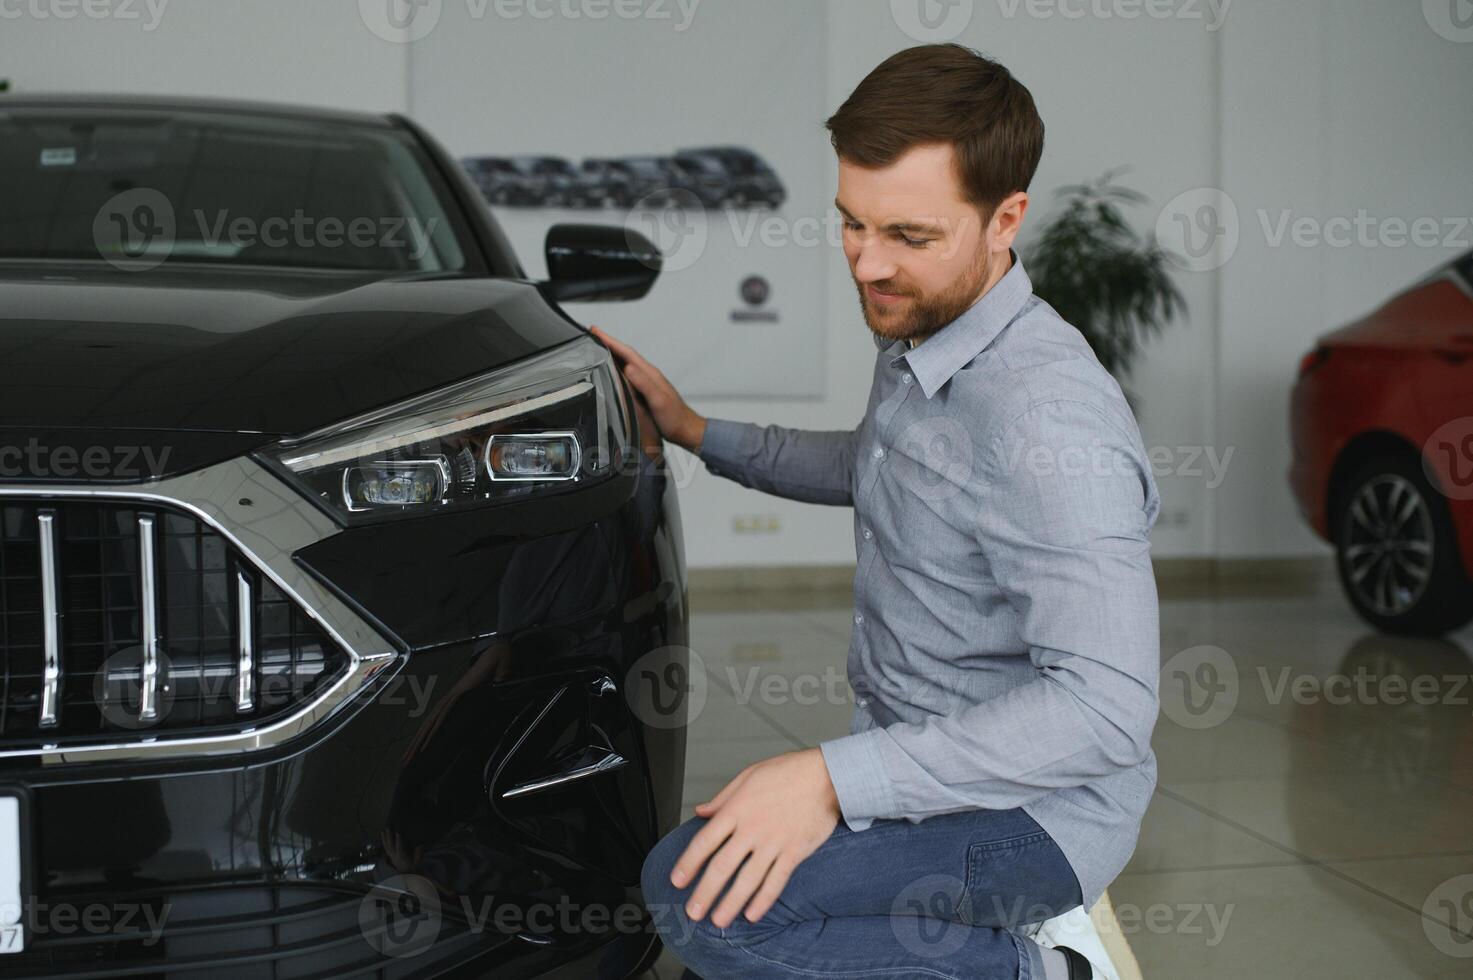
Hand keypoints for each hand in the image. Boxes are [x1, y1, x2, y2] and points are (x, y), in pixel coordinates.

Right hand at [587, 325, 705, 453]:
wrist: (685, 429)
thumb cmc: (674, 418)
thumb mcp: (658, 400)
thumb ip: (644, 383)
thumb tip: (628, 367)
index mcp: (649, 373)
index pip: (627, 353)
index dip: (610, 341)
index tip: (596, 331)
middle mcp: (648, 374)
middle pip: (625, 354)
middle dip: (608, 344)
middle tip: (592, 335)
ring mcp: (647, 382)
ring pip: (626, 363)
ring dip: (612, 354)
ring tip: (598, 348)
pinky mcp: (645, 391)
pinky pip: (628, 374)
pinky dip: (617, 368)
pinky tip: (612, 371)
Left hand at [671, 748, 840, 927]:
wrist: (828, 775)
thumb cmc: (788, 772)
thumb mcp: (748, 776)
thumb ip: (722, 798)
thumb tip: (701, 811)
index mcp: (737, 809)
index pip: (705, 841)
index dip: (688, 863)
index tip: (677, 880)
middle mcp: (752, 828)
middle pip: (722, 867)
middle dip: (705, 892)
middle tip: (693, 911)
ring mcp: (774, 842)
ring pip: (747, 880)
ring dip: (730, 904)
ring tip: (718, 921)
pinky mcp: (794, 852)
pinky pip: (776, 881)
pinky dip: (763, 900)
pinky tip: (752, 914)